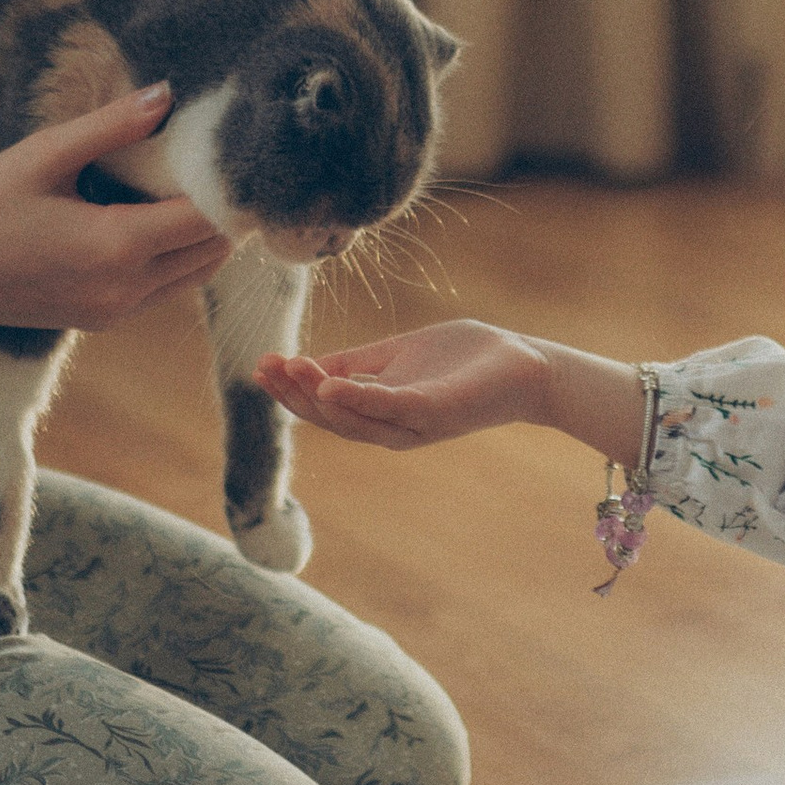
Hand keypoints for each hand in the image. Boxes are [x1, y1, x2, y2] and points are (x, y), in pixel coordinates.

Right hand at [0, 87, 232, 329]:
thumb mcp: (45, 153)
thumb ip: (112, 125)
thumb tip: (168, 94)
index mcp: (115, 246)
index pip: (206, 219)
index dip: (231, 187)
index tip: (241, 151)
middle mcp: (124, 289)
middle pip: (210, 253)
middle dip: (225, 212)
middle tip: (227, 164)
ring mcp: (113, 313)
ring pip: (192, 276)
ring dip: (204, 238)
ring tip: (198, 186)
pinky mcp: (100, 320)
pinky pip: (163, 290)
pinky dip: (177, 257)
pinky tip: (160, 217)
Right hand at [257, 317, 556, 447]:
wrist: (523, 365)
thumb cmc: (463, 359)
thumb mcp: (397, 356)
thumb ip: (358, 363)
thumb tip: (309, 364)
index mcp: (380, 412)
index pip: (326, 406)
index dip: (291, 390)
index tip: (260, 365)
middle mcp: (392, 427)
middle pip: (331, 419)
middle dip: (294, 395)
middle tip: (265, 367)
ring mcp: (414, 424)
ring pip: (354, 420)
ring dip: (317, 397)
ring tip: (289, 369)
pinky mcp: (436, 412)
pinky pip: (391, 409)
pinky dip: (358, 399)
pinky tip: (330, 383)